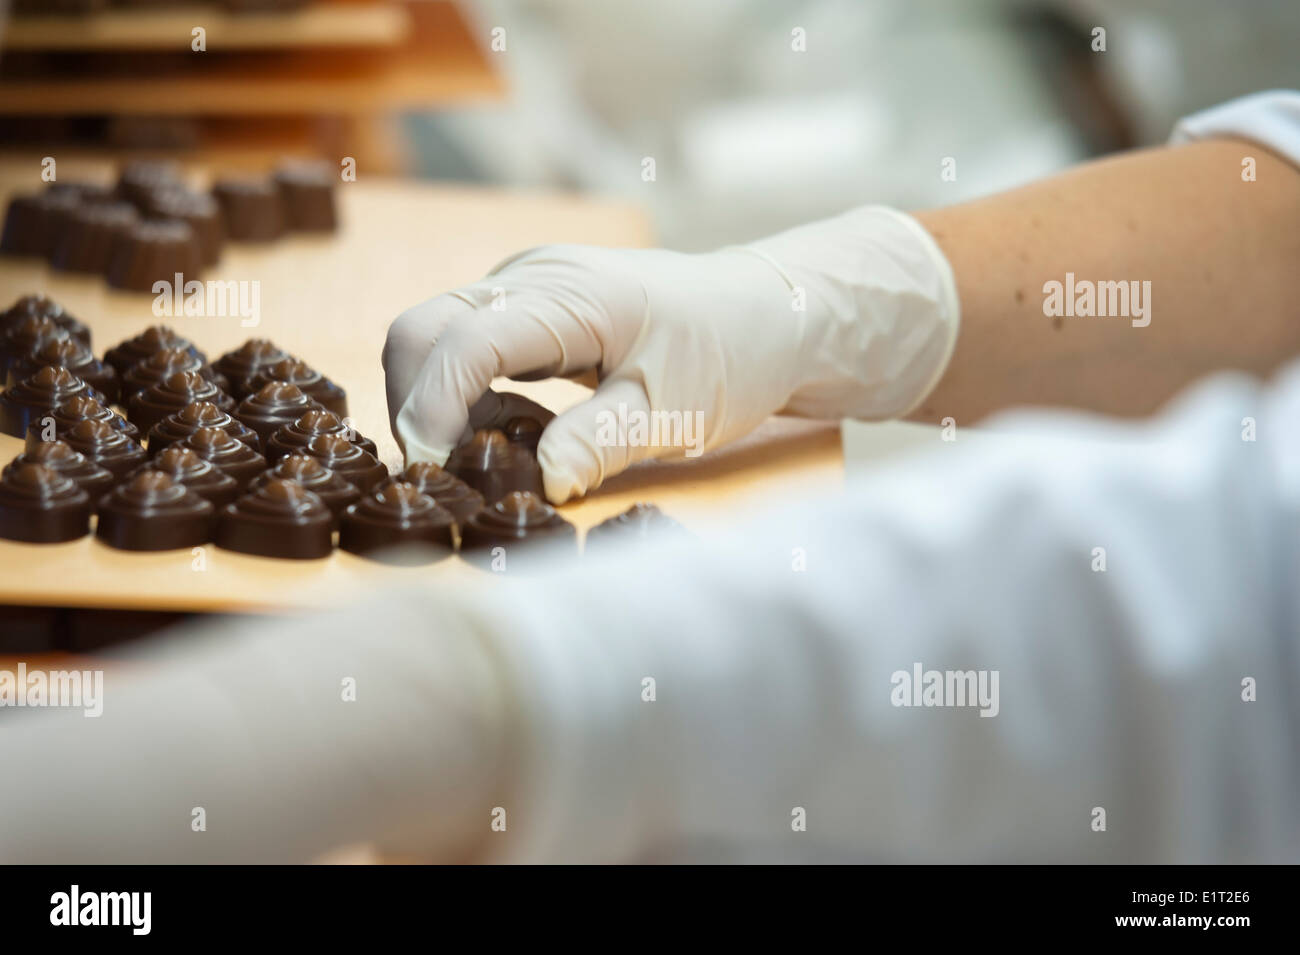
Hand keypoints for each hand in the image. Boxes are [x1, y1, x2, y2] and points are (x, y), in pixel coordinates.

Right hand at [383, 206, 958, 502]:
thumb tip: (542, 484)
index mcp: (571, 295)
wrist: (770, 314)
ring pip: (438, 338)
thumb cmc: (731, 352)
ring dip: (439, 404)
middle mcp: (533, 279)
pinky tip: (515, 434)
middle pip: (425, 328)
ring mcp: (527, 289)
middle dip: (415, 402)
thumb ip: (600, 444)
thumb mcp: (674, 411)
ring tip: (485, 461)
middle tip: (442, 475)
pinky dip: (469, 398)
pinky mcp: (530, 311)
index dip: (434, 404)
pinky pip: (469, 349)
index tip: (433, 468)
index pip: (466, 338)